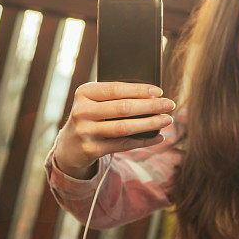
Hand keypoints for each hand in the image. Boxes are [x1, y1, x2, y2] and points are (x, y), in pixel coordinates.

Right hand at [54, 82, 175, 178]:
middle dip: (150, 106)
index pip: (116, 89)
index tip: (159, 91)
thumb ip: (115, 97)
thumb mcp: (94, 102)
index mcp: (84, 93)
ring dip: (150, 123)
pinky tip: (158, 137)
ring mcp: (85, 132)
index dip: (140, 90)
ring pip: (124, 127)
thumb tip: (151, 96)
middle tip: (170, 104)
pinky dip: (143, 141)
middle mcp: (82, 111)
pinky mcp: (91, 149)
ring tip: (167, 120)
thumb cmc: (90, 117)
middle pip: (123, 108)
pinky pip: (123, 145)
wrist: (69, 145)